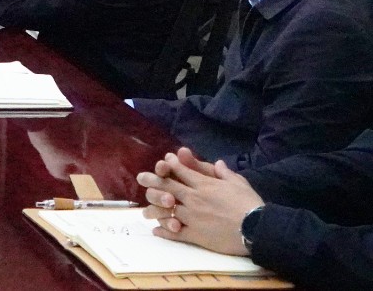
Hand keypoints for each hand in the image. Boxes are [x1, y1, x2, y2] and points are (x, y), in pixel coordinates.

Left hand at [137, 149, 258, 256]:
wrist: (257, 229)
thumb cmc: (250, 205)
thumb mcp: (239, 183)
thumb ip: (225, 173)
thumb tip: (218, 163)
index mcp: (204, 185)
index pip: (181, 172)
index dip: (170, 165)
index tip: (163, 162)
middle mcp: (194, 199)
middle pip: (167, 187)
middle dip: (153, 180)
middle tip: (140, 177)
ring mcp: (193, 217)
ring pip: (166, 211)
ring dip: (154, 209)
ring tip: (144, 211)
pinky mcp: (196, 235)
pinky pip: (176, 233)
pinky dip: (165, 232)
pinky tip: (156, 231)